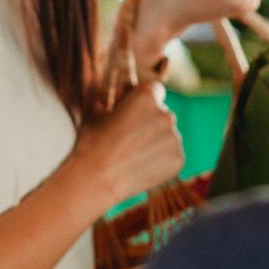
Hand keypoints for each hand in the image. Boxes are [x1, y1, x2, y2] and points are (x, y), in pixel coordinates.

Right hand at [70, 79, 184, 205]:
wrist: (95, 180)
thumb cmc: (91, 145)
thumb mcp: (94, 112)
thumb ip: (108, 100)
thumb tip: (110, 98)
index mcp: (146, 97)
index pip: (154, 88)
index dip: (142, 98)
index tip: (133, 109)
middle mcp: (165, 115)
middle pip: (162, 113)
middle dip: (149, 121)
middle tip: (129, 137)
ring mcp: (174, 138)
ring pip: (167, 134)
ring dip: (155, 140)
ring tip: (132, 155)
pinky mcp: (178, 159)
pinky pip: (171, 154)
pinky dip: (160, 158)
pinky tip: (140, 166)